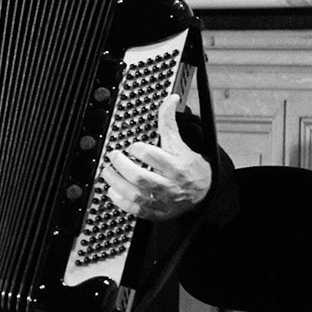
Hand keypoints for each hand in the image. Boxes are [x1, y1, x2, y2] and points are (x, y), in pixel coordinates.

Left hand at [100, 95, 211, 220]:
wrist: (204, 192)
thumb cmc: (189, 166)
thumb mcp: (180, 143)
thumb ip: (170, 122)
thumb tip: (171, 99)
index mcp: (176, 166)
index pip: (153, 156)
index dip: (137, 149)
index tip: (131, 146)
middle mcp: (169, 185)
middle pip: (141, 177)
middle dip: (121, 165)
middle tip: (113, 156)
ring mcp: (162, 201)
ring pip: (135, 195)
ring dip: (116, 182)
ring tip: (107, 171)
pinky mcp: (156, 212)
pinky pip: (136, 211)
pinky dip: (121, 201)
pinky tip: (113, 191)